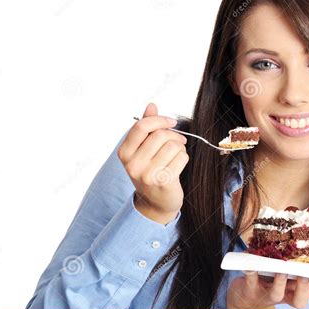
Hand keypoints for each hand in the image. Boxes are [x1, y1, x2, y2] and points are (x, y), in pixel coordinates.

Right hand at [117, 103, 188, 223]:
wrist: (156, 203)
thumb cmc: (150, 171)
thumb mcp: (143, 150)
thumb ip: (146, 127)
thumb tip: (152, 105)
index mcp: (124, 153)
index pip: (141, 126)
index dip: (160, 120)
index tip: (171, 122)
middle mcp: (132, 164)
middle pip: (160, 135)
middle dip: (174, 135)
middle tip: (178, 141)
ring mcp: (147, 174)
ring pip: (173, 145)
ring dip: (180, 147)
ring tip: (177, 154)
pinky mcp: (163, 181)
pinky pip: (181, 157)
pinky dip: (184, 158)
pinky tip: (178, 165)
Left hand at [226, 271, 308, 308]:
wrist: (245, 297)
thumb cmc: (270, 279)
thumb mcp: (286, 272)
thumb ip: (298, 261)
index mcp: (296, 290)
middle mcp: (284, 295)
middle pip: (300, 300)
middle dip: (304, 287)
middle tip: (305, 273)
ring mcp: (267, 295)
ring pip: (277, 295)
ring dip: (280, 282)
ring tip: (281, 270)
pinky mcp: (250, 290)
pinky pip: (251, 282)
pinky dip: (252, 272)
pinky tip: (252, 263)